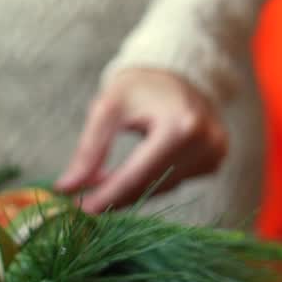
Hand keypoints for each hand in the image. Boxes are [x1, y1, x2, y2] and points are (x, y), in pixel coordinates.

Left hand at [55, 67, 227, 212]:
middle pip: (151, 185)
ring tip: (100, 183)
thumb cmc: (139, 86)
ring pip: (162, 188)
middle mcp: (206, 143)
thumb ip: (89, 150)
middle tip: (82, 201)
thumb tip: (67, 188)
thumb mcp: (108, 109)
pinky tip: (130, 174)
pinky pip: (174, 182)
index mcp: (181, 125)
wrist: (179, 72)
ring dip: (130, 190)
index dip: (107, 196)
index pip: (138, 174)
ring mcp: (215, 154)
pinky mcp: (215, 161)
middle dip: (115, 196)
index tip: (80, 210)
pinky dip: (148, 182)